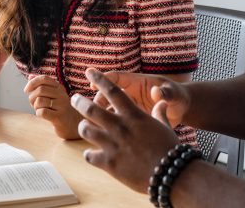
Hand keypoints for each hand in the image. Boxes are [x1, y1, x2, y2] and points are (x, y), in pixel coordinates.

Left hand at [24, 75, 81, 139]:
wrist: (73, 124)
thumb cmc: (59, 109)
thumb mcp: (52, 95)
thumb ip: (42, 85)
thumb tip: (30, 76)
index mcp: (59, 87)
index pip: (44, 78)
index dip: (32, 83)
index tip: (26, 90)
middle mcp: (62, 94)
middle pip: (40, 90)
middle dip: (32, 97)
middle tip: (33, 104)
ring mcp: (62, 105)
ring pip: (39, 101)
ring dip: (35, 107)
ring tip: (40, 110)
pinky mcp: (59, 117)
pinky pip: (42, 112)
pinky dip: (38, 114)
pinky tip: (43, 115)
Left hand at [72, 68, 178, 192]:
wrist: (170, 173)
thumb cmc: (170, 148)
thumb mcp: (165, 126)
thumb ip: (159, 113)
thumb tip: (161, 103)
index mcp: (133, 115)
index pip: (113, 91)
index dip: (99, 79)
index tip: (89, 72)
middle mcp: (120, 127)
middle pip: (92, 109)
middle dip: (79, 102)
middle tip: (74, 98)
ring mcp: (112, 145)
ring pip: (86, 130)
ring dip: (83, 126)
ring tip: (83, 126)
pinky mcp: (109, 164)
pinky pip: (89, 155)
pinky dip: (89, 153)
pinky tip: (90, 153)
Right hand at [93, 71, 190, 126]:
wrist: (182, 109)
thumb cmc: (178, 97)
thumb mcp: (174, 94)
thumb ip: (166, 93)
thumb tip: (157, 92)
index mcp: (138, 83)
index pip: (117, 78)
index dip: (102, 79)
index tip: (91, 84)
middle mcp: (130, 93)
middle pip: (107, 94)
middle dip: (97, 100)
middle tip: (92, 109)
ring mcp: (129, 107)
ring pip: (108, 109)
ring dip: (100, 115)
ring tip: (94, 125)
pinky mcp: (130, 119)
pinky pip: (115, 122)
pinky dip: (108, 128)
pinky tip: (103, 137)